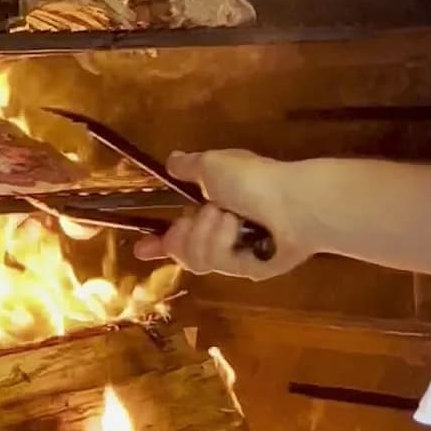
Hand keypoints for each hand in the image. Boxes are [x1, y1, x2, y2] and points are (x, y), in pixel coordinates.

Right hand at [134, 149, 314, 279]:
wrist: (290, 202)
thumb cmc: (252, 179)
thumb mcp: (212, 164)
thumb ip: (188, 166)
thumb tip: (172, 160)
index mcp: (212, 207)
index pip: (179, 231)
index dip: (157, 242)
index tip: (140, 248)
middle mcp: (222, 233)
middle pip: (181, 250)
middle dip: (181, 234)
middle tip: (193, 218)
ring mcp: (236, 253)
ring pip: (194, 258)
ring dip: (205, 233)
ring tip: (226, 217)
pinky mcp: (248, 270)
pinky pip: (217, 262)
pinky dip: (223, 241)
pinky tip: (239, 231)